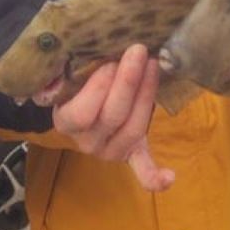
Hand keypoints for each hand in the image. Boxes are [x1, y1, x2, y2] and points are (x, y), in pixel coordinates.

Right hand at [51, 44, 174, 191]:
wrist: (77, 106)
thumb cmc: (72, 83)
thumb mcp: (59, 76)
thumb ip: (59, 71)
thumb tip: (62, 59)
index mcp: (66, 123)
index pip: (83, 113)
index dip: (98, 88)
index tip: (110, 62)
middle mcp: (87, 143)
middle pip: (113, 116)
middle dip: (128, 82)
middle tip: (139, 52)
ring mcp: (111, 151)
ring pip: (133, 128)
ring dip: (147, 96)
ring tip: (154, 65)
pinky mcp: (131, 153)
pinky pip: (142, 169)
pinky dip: (154, 176)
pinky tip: (170, 177)